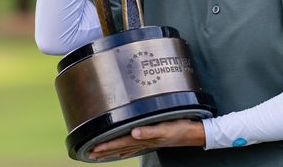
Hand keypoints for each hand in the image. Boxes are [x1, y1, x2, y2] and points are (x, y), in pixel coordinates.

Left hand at [88, 119, 204, 160]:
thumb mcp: (165, 127)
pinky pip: (133, 146)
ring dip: (111, 151)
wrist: (193, 132)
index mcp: (143, 137)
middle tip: (89, 155)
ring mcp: (147, 141)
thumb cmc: (179, 128)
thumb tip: (133, 132)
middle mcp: (142, 141)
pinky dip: (125, 150)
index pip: (120, 142)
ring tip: (99, 155)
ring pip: (124, 148)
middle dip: (104, 150)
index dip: (106, 145)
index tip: (92, 149)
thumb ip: (149, 130)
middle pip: (119, 147)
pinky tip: (121, 152)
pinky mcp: (152, 139)